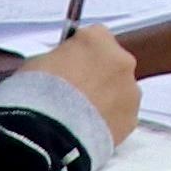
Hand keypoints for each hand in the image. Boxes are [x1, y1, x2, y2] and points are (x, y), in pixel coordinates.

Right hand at [25, 25, 141, 143]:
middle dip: (97, 75)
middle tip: (74, 94)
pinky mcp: (132, 118)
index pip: (94, 37)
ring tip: (79, 117)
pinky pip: (121, 116)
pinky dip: (108, 121)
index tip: (69, 65)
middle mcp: (121, 60)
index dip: (80, 53)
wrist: (48, 133)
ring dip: (106, 99)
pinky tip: (87, 130)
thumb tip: (61, 66)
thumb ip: (59, 59)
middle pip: (112, 63)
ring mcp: (130, 90)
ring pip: (120, 90)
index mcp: (97, 39)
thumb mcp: (38, 63)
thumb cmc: (37, 93)